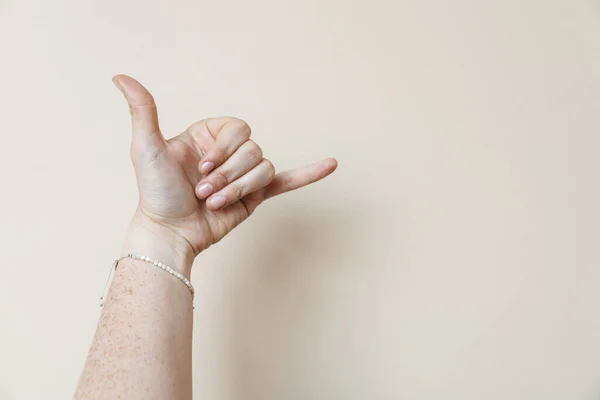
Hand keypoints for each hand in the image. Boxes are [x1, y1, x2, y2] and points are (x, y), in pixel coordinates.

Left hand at [113, 75, 336, 260]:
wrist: (169, 232)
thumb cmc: (155, 192)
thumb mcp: (147, 147)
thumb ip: (142, 110)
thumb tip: (120, 77)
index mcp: (210, 136)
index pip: (239, 129)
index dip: (223, 149)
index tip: (199, 166)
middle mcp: (229, 153)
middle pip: (253, 151)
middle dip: (227, 175)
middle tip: (203, 192)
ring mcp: (243, 175)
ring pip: (264, 169)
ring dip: (239, 189)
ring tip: (215, 203)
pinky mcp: (254, 196)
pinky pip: (286, 181)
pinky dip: (308, 174)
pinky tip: (330, 165)